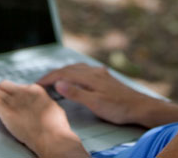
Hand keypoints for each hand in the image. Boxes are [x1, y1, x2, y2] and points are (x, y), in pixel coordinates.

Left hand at [0, 80, 88, 157]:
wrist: (52, 138)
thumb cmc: (56, 128)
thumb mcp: (52, 108)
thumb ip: (43, 103)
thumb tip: (40, 104)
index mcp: (36, 90)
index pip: (19, 86)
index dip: (12, 92)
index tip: (10, 96)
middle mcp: (24, 92)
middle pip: (5, 86)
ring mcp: (14, 101)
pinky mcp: (6, 111)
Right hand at [38, 63, 177, 127]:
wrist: (141, 107)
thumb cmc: (119, 108)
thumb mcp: (95, 103)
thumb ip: (76, 92)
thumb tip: (58, 82)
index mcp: (89, 76)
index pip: (63, 73)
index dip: (48, 78)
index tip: (36, 84)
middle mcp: (94, 71)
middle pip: (69, 68)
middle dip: (53, 74)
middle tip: (41, 82)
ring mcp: (101, 73)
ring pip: (77, 68)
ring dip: (64, 72)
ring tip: (55, 79)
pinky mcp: (106, 77)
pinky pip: (85, 70)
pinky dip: (74, 72)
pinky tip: (77, 77)